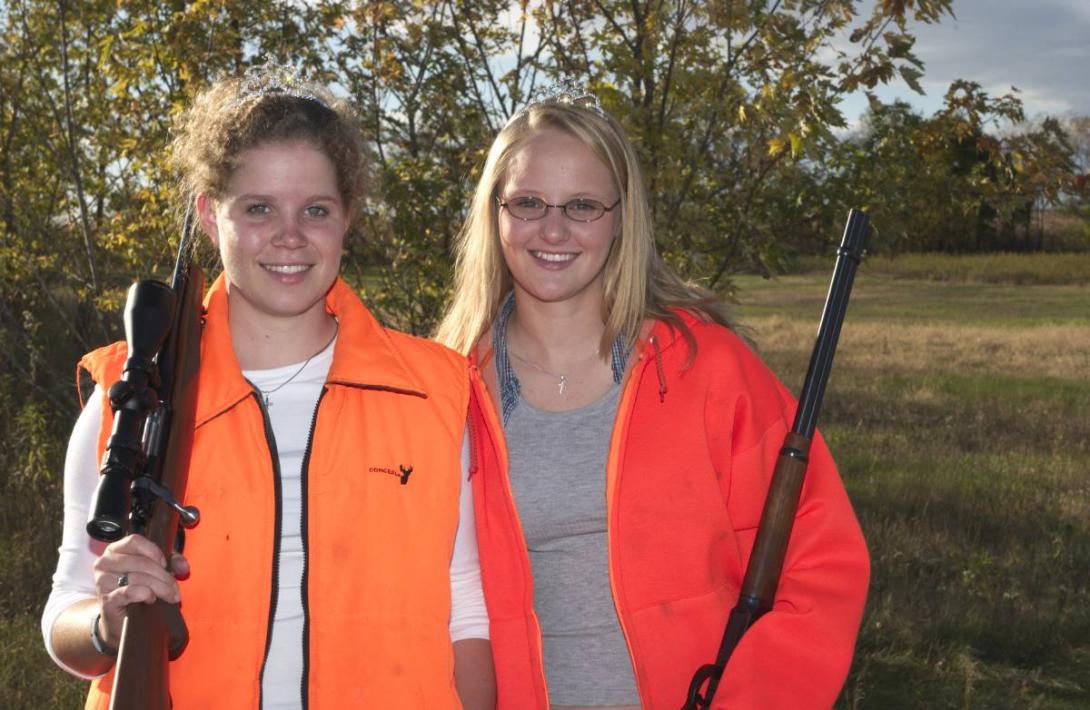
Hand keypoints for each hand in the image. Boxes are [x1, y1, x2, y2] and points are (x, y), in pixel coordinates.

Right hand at [92, 534, 188, 649]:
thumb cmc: (137, 591)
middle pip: (140, 562)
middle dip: (163, 575)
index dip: (153, 551)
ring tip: (169, 595)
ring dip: (160, 587)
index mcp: (115, 550)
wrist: (121, 620)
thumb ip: (171, 562)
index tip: (165, 564)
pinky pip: (130, 592)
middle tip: (174, 588)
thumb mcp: (155, 571)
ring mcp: (102, 582)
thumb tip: (183, 566)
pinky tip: (151, 599)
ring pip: (138, 577)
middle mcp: (104, 563)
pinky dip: (145, 594)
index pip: (134, 541)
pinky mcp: (106, 600)